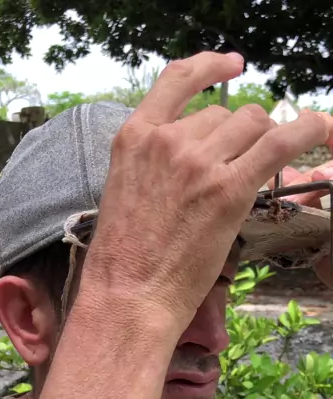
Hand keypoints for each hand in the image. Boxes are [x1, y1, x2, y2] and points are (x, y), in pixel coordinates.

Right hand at [83, 52, 330, 333]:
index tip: (232, 65)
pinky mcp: (228, 190)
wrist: (128, 295)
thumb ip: (156, 165)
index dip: (210, 65)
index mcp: (135, 138)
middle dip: (238, 133)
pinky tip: (321, 126)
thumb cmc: (123, 259)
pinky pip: (279, 144)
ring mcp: (199, 163)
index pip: (178, 79)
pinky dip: (307, 130)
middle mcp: (167, 141)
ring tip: (261, 168)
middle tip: (241, 164)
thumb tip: (196, 158)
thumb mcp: (125, 193)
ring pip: (252, 123)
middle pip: (223, 111)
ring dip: (262, 140)